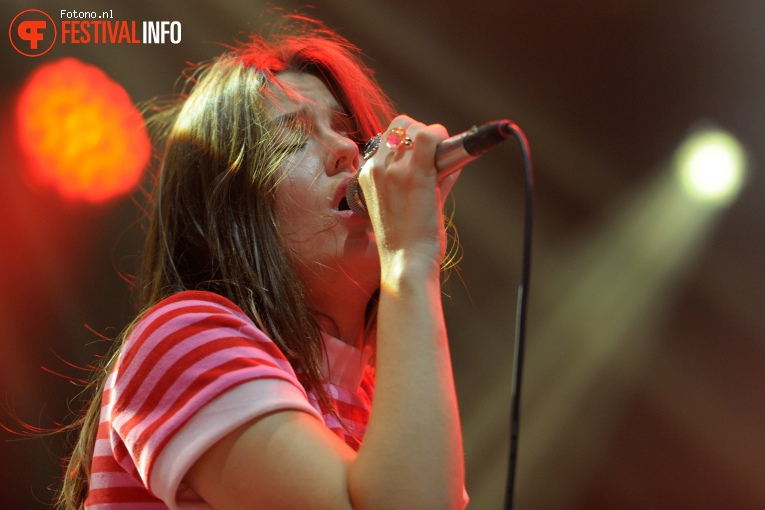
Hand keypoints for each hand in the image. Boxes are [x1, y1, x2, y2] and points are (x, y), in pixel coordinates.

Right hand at [358, 115, 460, 271]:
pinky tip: (453, 152)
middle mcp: (376, 168)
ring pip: (416, 128)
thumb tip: (448, 162)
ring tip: (444, 161)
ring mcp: (393, 169)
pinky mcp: (414, 174)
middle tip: (436, 155)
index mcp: (367, 175)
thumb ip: (425, 180)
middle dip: (421, 133)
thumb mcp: (404, 206)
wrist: (406, 264)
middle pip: (400, 125)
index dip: (410, 140)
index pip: (388, 137)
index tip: (424, 154)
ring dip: (435, 137)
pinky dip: (443, 137)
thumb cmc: (407, 243)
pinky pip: (429, 136)